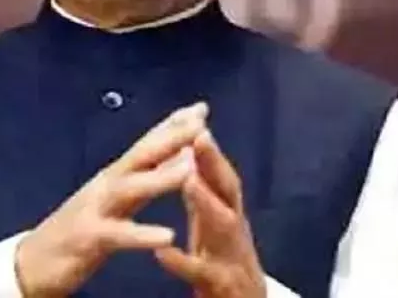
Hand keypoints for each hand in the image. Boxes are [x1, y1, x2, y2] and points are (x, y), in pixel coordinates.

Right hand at [15, 102, 209, 297]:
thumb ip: (139, 179)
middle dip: (171, 138)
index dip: (172, 125)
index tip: (201, 107)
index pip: (146, 145)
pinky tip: (167, 235)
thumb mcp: (112, 201)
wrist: (32, 264)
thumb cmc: (78, 231)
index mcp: (114, 177)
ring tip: (189, 167)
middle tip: (200, 122)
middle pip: (141, 156)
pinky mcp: (88, 239)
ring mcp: (95, 210)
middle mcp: (105, 186)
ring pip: (130, 188)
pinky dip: (142, 234)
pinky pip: (119, 235)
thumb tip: (171, 156)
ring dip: (160, 177)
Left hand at [154, 129, 266, 297]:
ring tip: (187, 180)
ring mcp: (232, 256)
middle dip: (215, 163)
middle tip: (199, 137)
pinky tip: (163, 251)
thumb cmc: (224, 262)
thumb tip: (191, 154)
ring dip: (207, 202)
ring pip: (224, 226)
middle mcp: (234, 229)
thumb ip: (204, 192)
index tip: (195, 116)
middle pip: (229, 191)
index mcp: (228, 213)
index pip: (221, 174)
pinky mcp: (222, 285)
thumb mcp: (214, 224)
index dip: (210, 148)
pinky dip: (183, 261)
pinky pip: (202, 272)